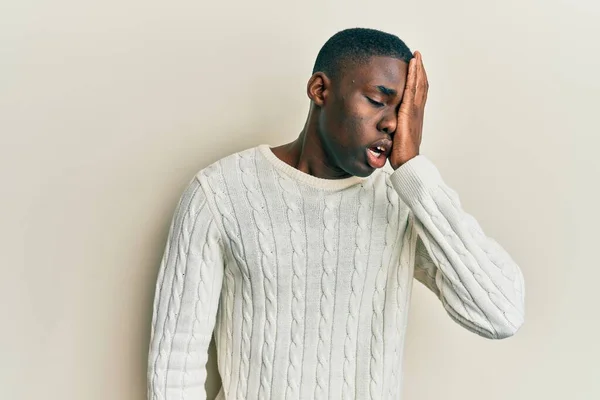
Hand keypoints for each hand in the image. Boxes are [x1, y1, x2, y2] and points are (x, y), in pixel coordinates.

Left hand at [390, 51, 428, 168]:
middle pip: (421, 85)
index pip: (417, 94)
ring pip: (419, 84)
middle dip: (420, 70)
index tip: (415, 68)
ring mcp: (415, 110)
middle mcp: (417, 111)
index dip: (417, 80)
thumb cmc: (400, 153)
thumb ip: (392, 127)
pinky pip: (411, 89)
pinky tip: (411, 65)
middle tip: (417, 56)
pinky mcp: (409, 111)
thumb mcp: (395, 135)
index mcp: (414, 116)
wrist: (407, 162)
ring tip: (415, 56)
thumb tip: (385, 125)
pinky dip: (413, 76)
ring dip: (417, 69)